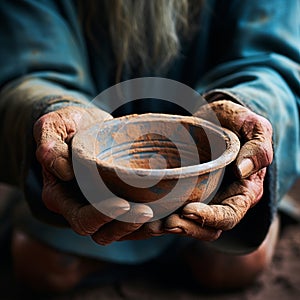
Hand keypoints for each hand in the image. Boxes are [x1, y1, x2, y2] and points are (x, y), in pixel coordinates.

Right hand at [34, 106, 152, 244]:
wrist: (85, 124)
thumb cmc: (68, 124)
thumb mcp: (54, 126)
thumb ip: (50, 145)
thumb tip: (63, 171)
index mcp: (60, 195)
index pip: (80, 218)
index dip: (101, 215)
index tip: (122, 204)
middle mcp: (80, 206)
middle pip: (103, 232)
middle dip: (126, 225)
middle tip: (148, 212)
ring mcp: (100, 205)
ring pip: (120, 230)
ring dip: (141, 229)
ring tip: (163, 219)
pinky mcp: (117, 198)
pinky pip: (132, 217)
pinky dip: (149, 219)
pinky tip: (167, 211)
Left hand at [162, 100, 272, 240]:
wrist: (216, 117)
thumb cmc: (237, 122)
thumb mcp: (255, 127)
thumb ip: (258, 148)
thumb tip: (243, 171)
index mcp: (244, 191)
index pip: (229, 215)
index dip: (210, 218)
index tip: (188, 210)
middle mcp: (225, 199)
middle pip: (208, 228)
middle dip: (188, 228)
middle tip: (167, 222)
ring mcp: (206, 197)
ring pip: (191, 224)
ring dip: (173, 226)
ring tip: (154, 224)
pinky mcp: (188, 191)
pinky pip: (177, 209)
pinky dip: (163, 215)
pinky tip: (147, 213)